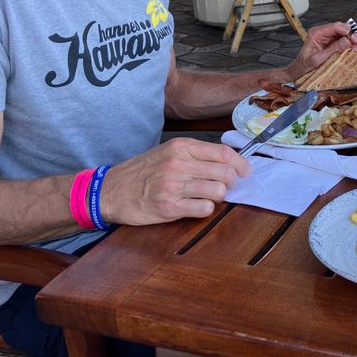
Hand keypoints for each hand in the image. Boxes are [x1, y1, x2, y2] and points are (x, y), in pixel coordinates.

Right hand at [99, 138, 251, 225]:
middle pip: (225, 173)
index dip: (240, 164)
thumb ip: (196, 154)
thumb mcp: (168, 152)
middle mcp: (178, 164)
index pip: (223, 153)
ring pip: (218, 192)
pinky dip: (205, 209)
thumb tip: (229, 161)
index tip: (246, 171)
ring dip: (217, 196)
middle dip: (230, 182)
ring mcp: (174, 186)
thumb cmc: (142, 171)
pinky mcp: (169, 207)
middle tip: (224, 186)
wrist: (110, 190)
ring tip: (205, 196)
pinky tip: (195, 206)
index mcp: (180, 147)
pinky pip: (204, 209)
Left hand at [285, 21, 356, 81]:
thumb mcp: (319, 59)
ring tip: (354, 49)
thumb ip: (334, 49)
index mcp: (316, 33)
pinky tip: (350, 50)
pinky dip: (347, 44)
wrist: (299, 70)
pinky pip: (341, 39)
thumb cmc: (305, 65)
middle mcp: (321, 32)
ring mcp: (326, 36)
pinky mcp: (329, 42)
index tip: (355, 40)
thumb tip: (347, 41)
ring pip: (343, 33)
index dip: (347, 31)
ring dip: (350, 40)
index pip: (335, 26)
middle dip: (350, 35)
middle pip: (341, 28)